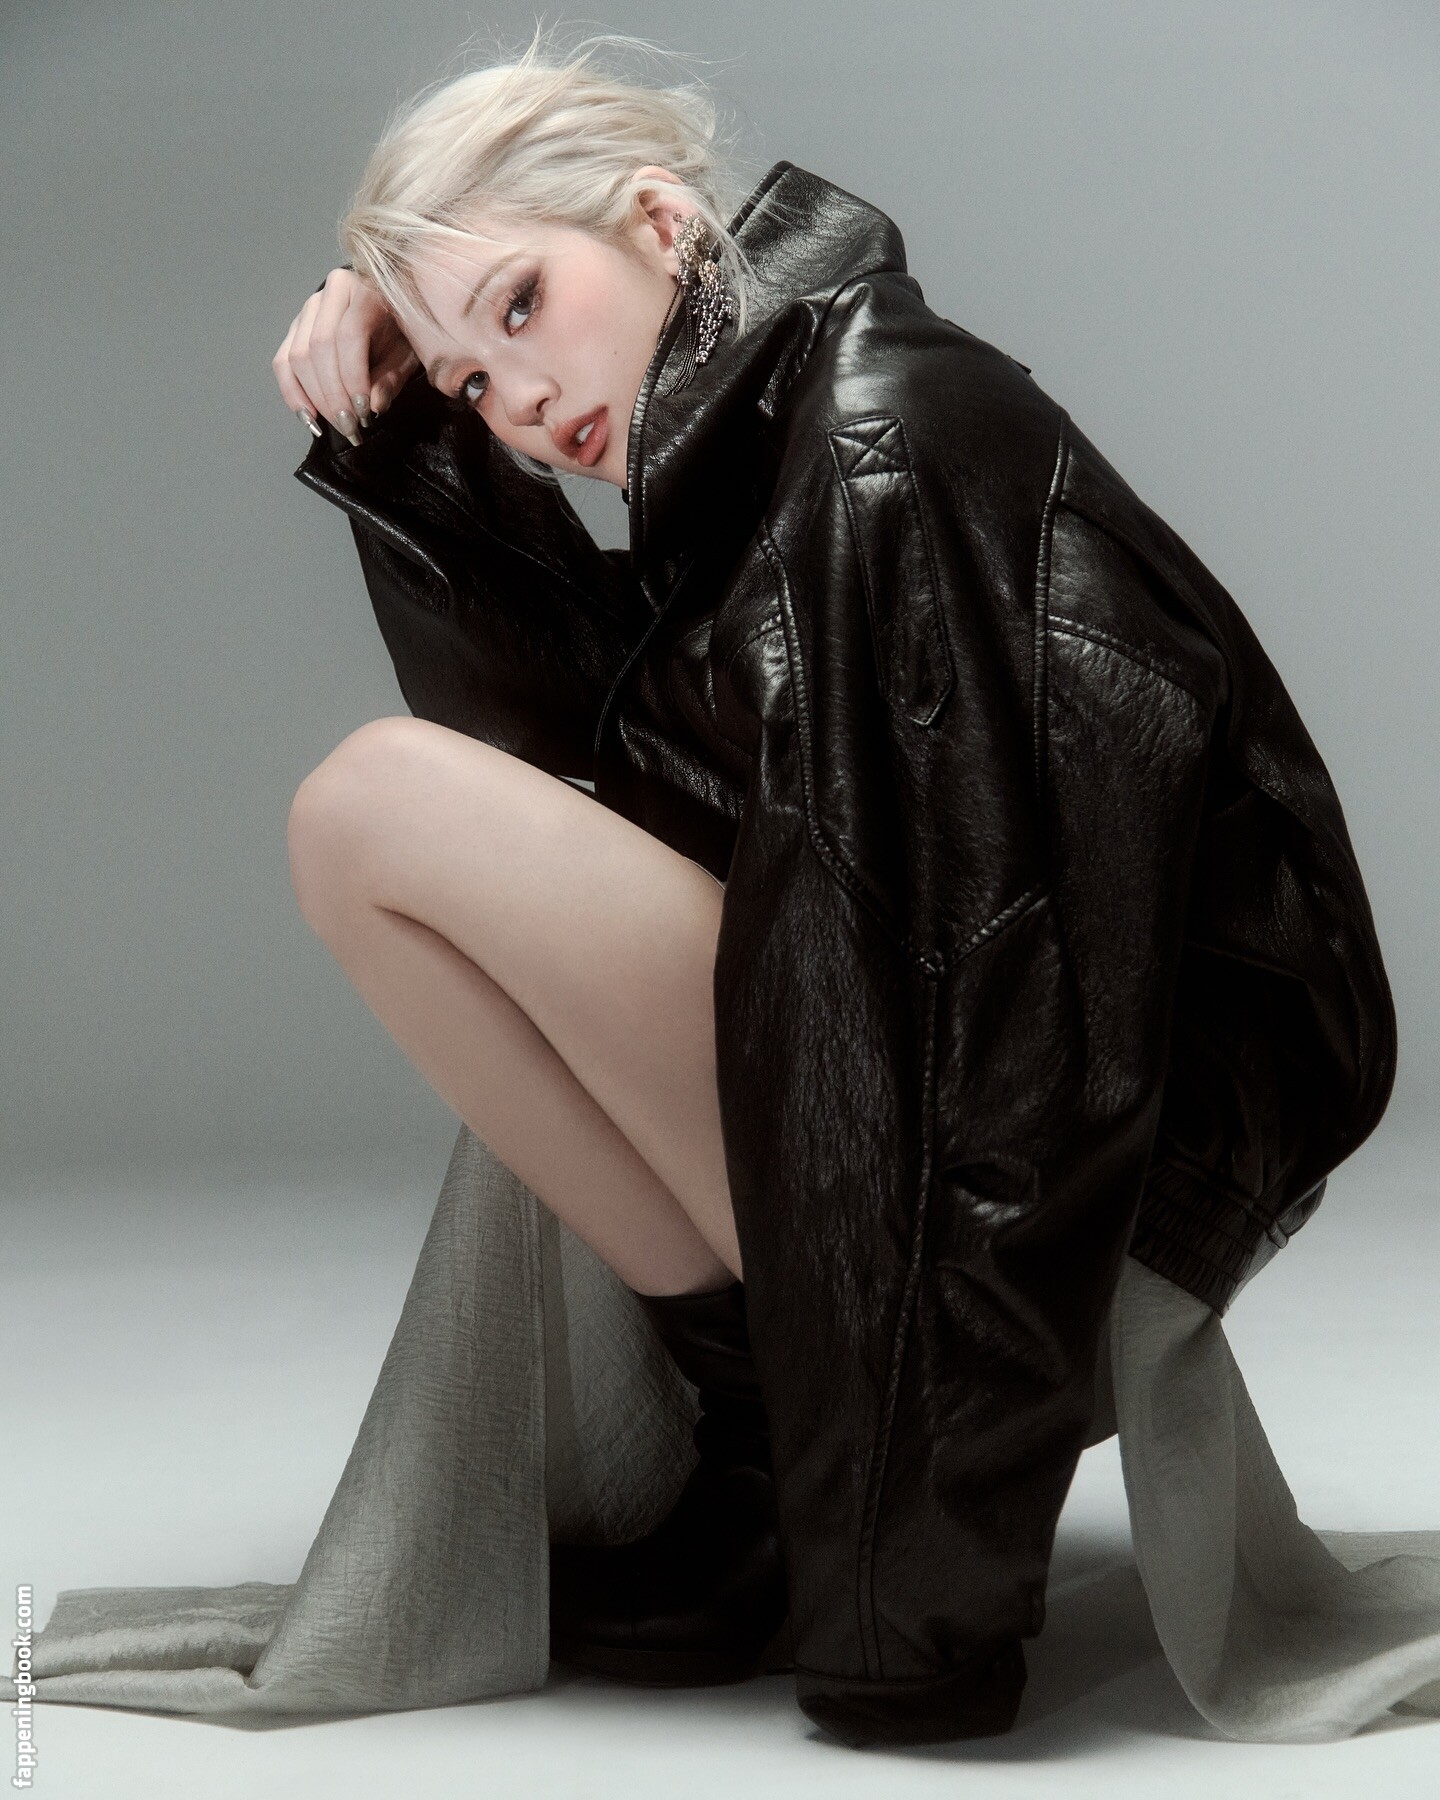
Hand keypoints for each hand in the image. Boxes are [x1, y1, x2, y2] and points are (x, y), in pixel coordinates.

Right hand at [272, 267, 420, 443]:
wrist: (392, 311)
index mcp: (364, 290)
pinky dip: (293, 393)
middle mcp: (331, 293)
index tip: (364, 413)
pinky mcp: (296, 328)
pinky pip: (283, 362)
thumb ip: (392, 377)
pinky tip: (310, 417)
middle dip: (333, 395)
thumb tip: (373, 405)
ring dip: (314, 398)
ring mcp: (309, 309)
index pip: (348, 335)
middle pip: (318, 347)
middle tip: (351, 428)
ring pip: (297, 356)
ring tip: (337, 425)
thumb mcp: (409, 354)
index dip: (353, 378)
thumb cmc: (403, 333)